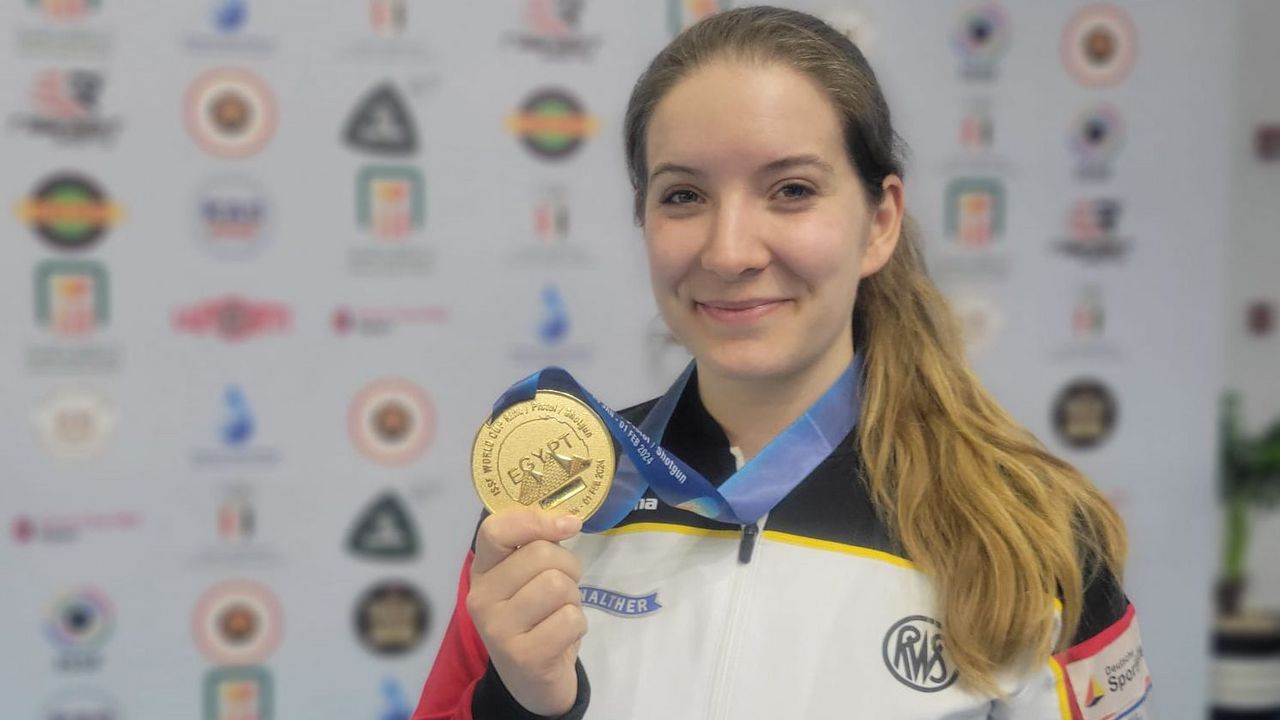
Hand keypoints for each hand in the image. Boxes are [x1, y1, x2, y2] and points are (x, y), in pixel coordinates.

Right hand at [467, 508, 586, 715]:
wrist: (532, 681)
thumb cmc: (535, 619)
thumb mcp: (526, 580)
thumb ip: (538, 546)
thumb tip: (568, 520)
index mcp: (482, 572)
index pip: (496, 530)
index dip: (535, 520)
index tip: (568, 525)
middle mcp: (481, 598)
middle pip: (541, 554)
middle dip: (569, 566)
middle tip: (564, 587)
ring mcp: (498, 629)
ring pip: (558, 585)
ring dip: (573, 598)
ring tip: (560, 612)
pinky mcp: (523, 656)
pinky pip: (569, 619)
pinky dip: (578, 624)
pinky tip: (563, 636)